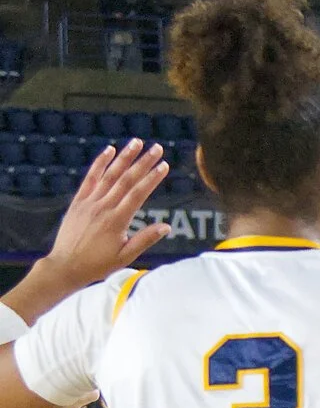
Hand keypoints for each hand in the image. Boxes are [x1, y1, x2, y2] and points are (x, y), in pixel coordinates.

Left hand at [38, 140, 170, 293]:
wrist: (65, 265)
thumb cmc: (97, 264)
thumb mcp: (126, 257)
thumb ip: (145, 239)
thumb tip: (166, 227)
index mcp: (117, 220)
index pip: (138, 193)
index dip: (152, 178)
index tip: (164, 166)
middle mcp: (103, 207)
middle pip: (126, 179)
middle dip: (143, 162)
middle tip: (156, 148)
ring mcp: (89, 202)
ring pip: (109, 174)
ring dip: (124, 157)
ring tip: (136, 142)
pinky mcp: (78, 201)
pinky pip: (90, 178)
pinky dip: (99, 163)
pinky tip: (109, 151)